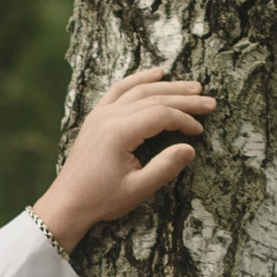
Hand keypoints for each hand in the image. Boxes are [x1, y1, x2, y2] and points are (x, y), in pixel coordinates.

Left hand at [35, 67, 216, 251]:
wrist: (67, 203)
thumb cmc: (101, 200)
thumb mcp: (137, 190)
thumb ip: (165, 167)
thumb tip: (190, 148)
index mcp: (118, 133)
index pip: (161, 114)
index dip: (184, 120)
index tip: (199, 131)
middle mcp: (108, 116)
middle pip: (153, 98)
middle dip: (184, 99)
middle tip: (209, 101)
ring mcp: (100, 114)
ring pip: (138, 90)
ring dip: (167, 86)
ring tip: (192, 87)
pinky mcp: (96, 117)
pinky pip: (119, 90)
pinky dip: (139, 80)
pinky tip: (156, 74)